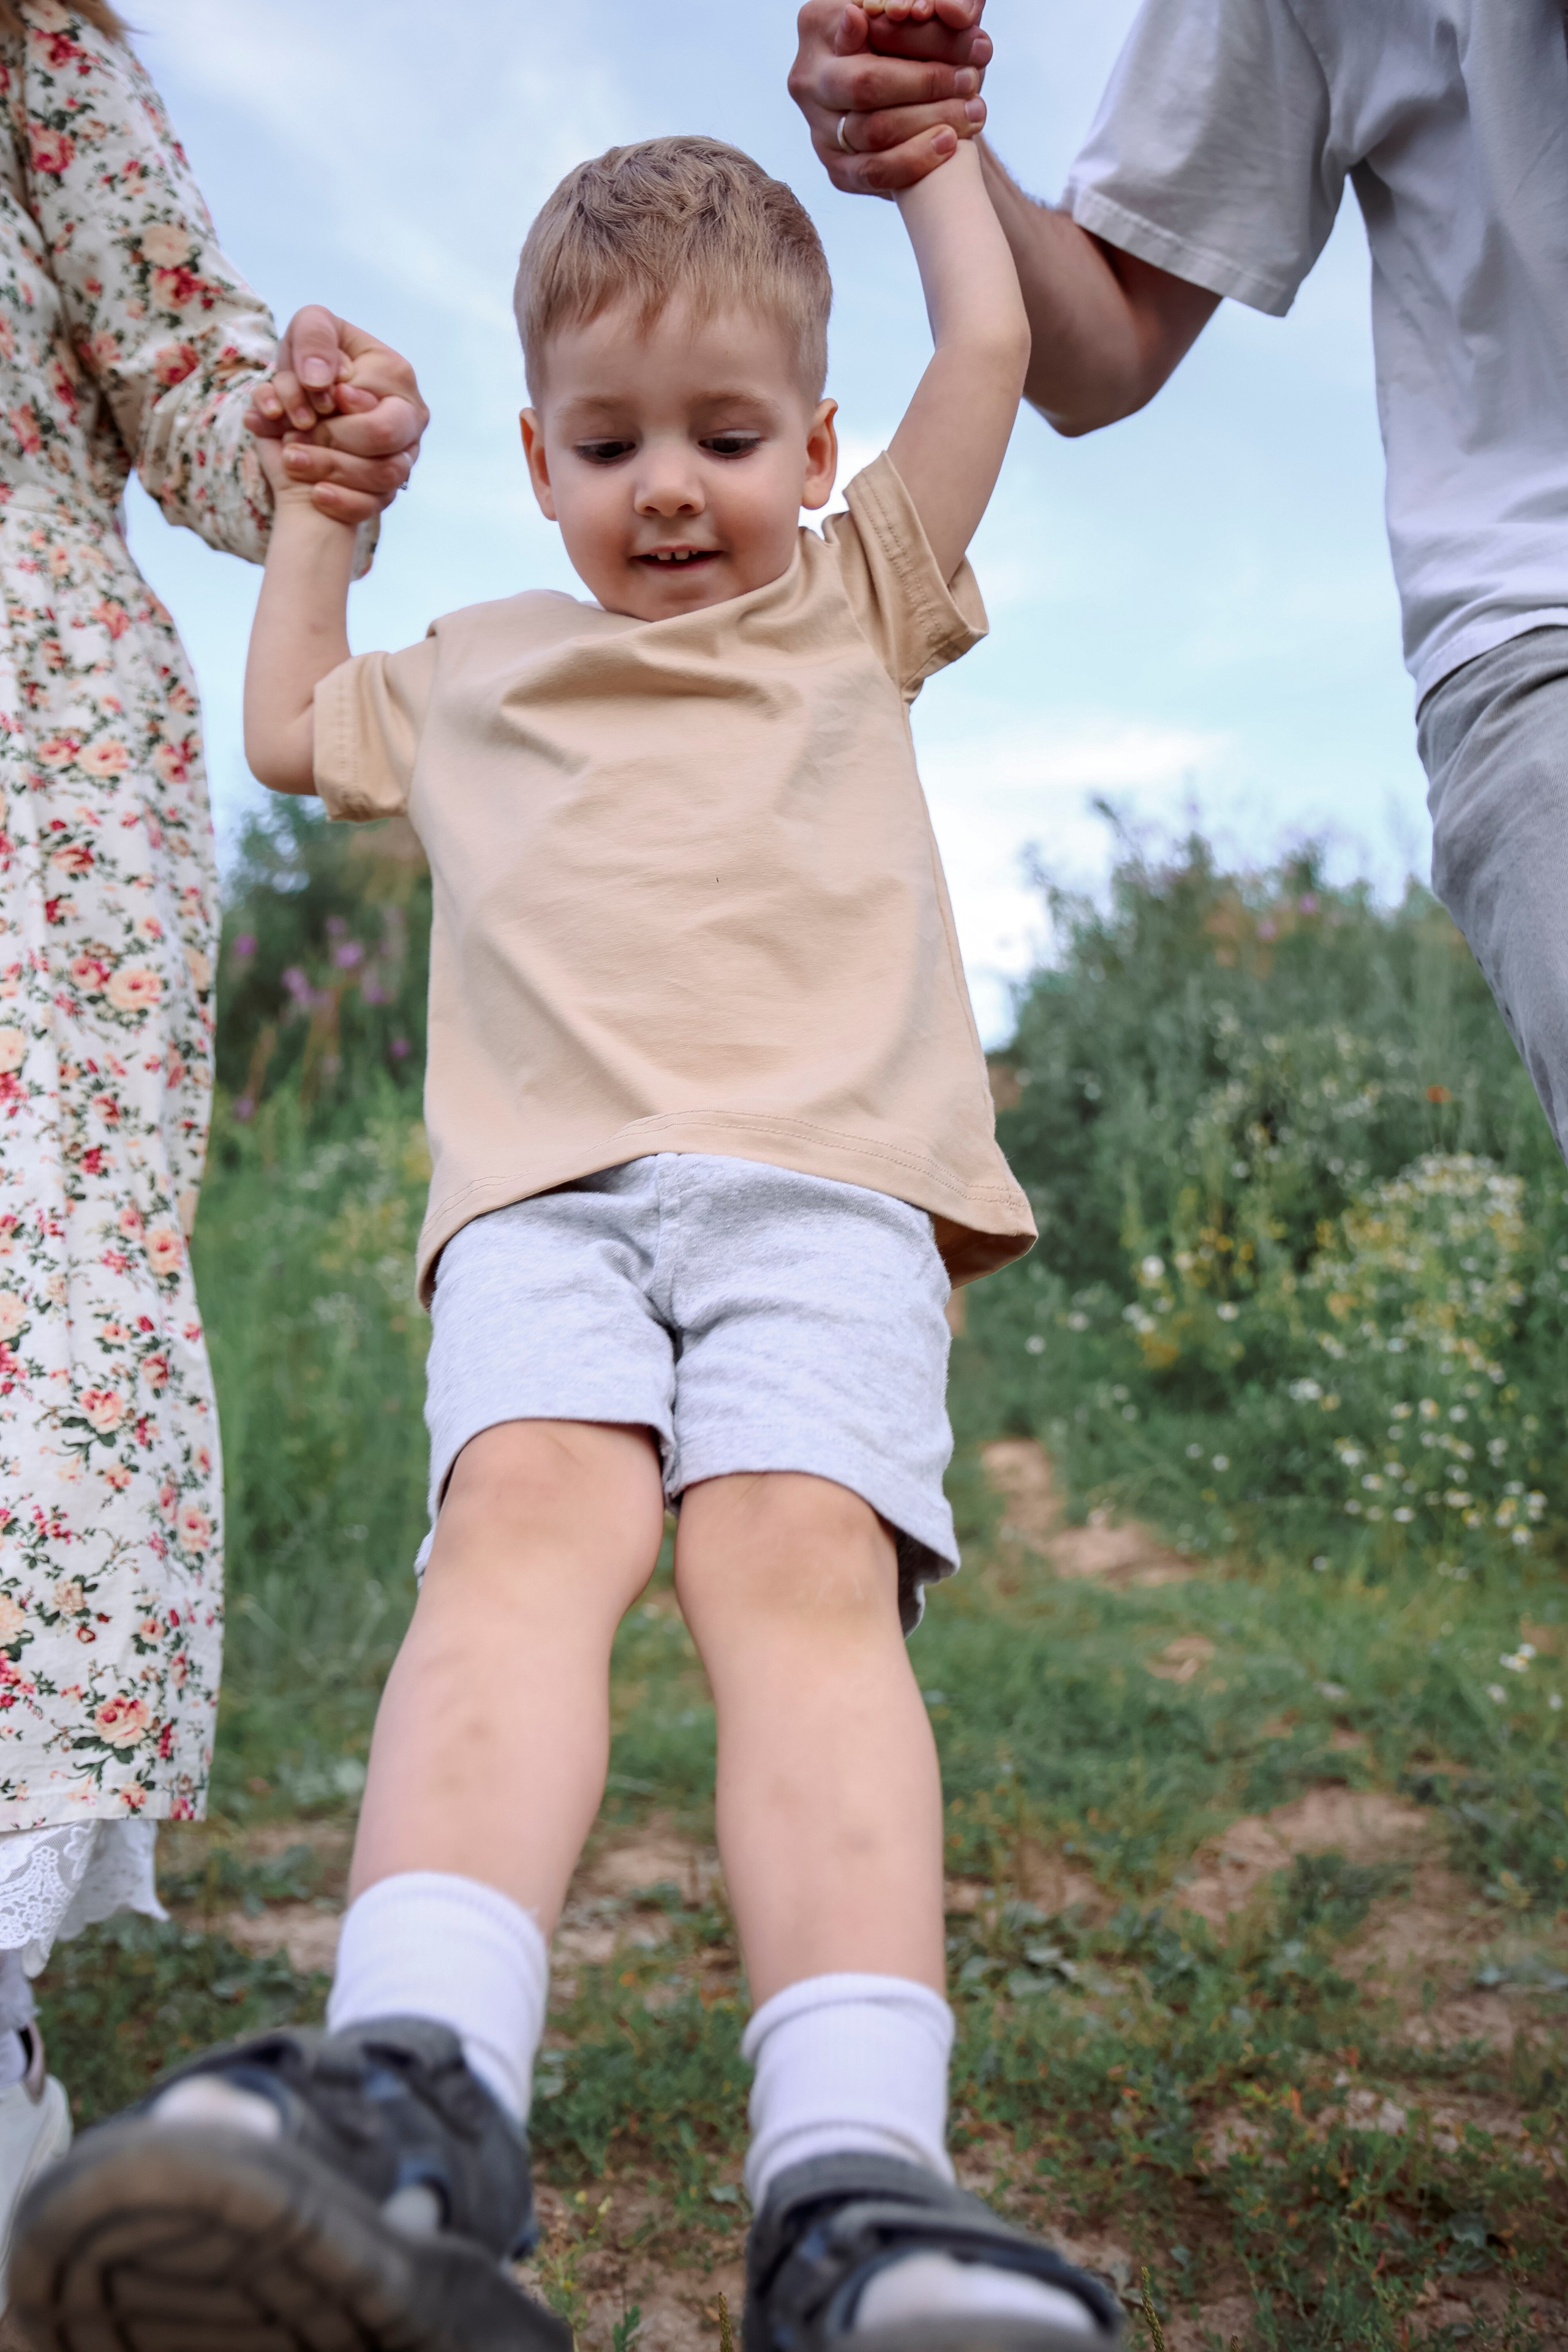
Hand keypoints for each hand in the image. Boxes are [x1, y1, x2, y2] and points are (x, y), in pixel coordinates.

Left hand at [247, 307, 427, 524]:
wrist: (300, 404)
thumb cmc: (310, 361)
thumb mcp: (308, 327)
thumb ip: (315, 338)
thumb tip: (322, 382)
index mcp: (397, 374)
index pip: (374, 394)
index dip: (333, 403)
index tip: (307, 396)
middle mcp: (409, 417)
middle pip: (384, 437)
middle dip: (331, 436)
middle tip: (295, 429)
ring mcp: (402, 456)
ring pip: (381, 476)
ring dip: (329, 468)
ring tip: (291, 457)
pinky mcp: (386, 488)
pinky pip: (373, 506)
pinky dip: (341, 502)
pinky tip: (315, 492)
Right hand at [789, 0, 990, 196]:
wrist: (912, 95)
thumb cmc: (919, 39)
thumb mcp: (927, 9)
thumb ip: (934, 1)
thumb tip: (916, 9)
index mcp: (818, 22)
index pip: (869, 30)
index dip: (919, 38)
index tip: (965, 40)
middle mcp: (807, 77)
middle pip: (866, 84)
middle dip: (927, 83)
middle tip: (972, 78)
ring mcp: (817, 127)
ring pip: (871, 132)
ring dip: (930, 121)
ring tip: (973, 110)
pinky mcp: (836, 168)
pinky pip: (871, 173)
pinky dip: (915, 161)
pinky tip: (949, 143)